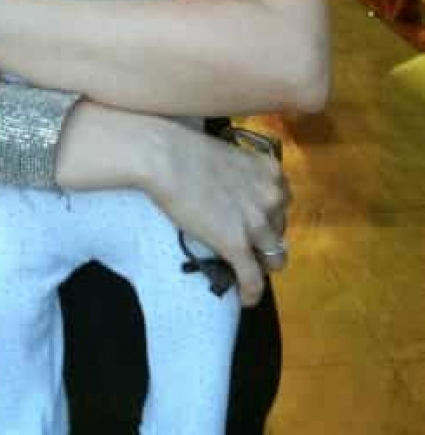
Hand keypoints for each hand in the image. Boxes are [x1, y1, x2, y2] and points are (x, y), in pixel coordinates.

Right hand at [141, 120, 289, 306]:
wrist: (165, 156)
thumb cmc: (185, 148)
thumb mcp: (228, 155)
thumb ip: (242, 175)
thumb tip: (233, 192)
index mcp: (271, 172)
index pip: (283, 203)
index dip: (269, 215)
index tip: (253, 220)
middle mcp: (272, 197)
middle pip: (280, 230)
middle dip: (264, 237)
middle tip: (242, 241)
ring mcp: (256, 223)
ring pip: (274, 258)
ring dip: (261, 264)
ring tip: (244, 268)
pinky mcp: (237, 244)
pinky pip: (253, 279)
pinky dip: (252, 292)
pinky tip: (246, 299)